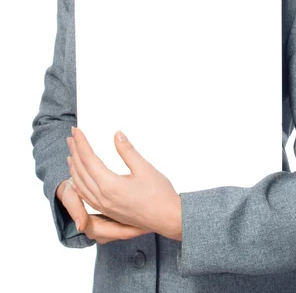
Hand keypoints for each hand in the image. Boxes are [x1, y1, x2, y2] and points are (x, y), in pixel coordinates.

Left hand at [67, 128, 181, 239]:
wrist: (169, 219)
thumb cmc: (160, 195)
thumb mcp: (144, 168)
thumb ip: (127, 151)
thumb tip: (116, 135)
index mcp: (110, 186)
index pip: (88, 160)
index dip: (81, 143)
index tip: (76, 130)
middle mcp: (103, 198)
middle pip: (81, 171)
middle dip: (74, 152)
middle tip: (71, 137)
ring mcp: (104, 206)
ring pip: (80, 185)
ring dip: (73, 168)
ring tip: (71, 154)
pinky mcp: (108, 211)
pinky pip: (86, 196)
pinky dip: (79, 184)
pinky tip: (78, 180)